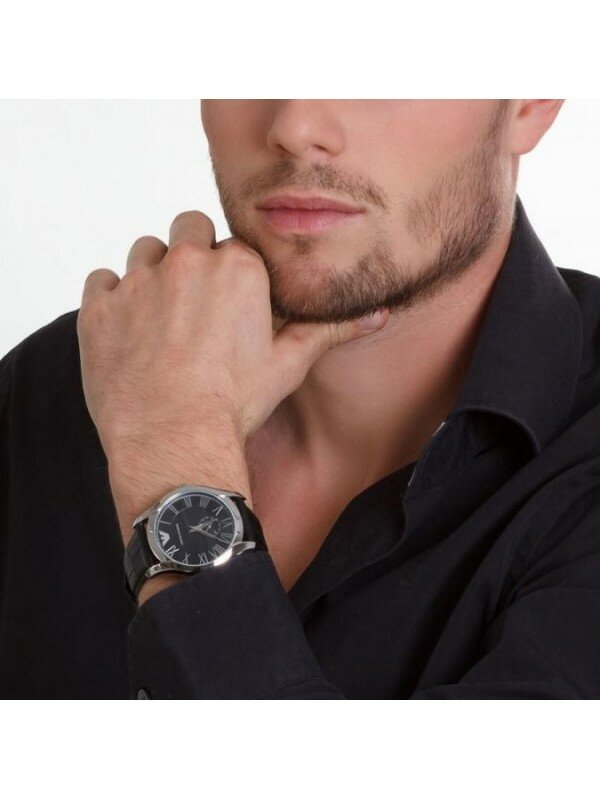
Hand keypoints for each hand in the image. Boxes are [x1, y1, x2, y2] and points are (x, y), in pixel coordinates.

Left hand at [77, 210, 387, 455]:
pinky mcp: (99, 307)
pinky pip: (101, 281)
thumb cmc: (234, 404)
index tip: (230, 303)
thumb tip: (378, 313)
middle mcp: (186, 262)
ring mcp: (137, 282)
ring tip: (162, 318)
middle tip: (196, 305)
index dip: (233, 275)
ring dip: (153, 274)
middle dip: (194, 259)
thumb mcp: (289, 364)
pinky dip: (112, 300)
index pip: (235, 248)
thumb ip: (330, 329)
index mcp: (238, 269)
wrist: (174, 440)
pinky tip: (128, 331)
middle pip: (189, 231)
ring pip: (145, 251)